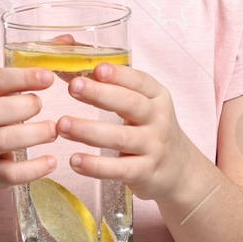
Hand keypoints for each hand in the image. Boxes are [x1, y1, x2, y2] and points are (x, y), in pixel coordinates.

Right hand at [0, 66, 58, 192]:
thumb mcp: (7, 89)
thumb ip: (36, 63)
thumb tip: (68, 39)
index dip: (22, 78)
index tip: (49, 77)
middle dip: (22, 108)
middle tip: (44, 107)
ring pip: (0, 141)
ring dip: (31, 135)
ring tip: (54, 130)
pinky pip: (7, 173)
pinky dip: (32, 169)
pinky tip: (52, 161)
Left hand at [56, 62, 204, 204]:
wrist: (180, 169)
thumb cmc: (151, 129)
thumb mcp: (143, 105)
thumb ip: (113, 89)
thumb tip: (70, 70)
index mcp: (157, 97)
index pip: (140, 81)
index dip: (119, 74)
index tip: (97, 69)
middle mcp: (158, 120)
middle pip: (130, 104)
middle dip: (101, 94)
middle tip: (73, 87)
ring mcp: (153, 147)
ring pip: (120, 137)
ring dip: (89, 131)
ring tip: (62, 125)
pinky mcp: (144, 172)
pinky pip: (118, 169)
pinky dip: (95, 165)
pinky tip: (75, 160)